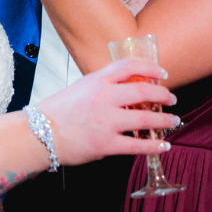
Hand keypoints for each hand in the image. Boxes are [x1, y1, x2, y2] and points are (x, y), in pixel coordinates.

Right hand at [36, 57, 178, 166]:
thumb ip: (102, 87)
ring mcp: (106, 121)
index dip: (150, 68)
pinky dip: (154, 145)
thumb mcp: (80, 89)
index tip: (163, 74)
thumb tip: (128, 91)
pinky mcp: (106, 144)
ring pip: (146, 118)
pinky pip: (137, 145)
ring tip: (173, 121)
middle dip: (163, 95)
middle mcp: (104, 98)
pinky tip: (164, 146)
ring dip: (164, 120)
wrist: (38, 135)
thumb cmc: (57, 113)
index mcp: (96, 81)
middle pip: (143, 90)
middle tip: (172, 99)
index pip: (129, 66)